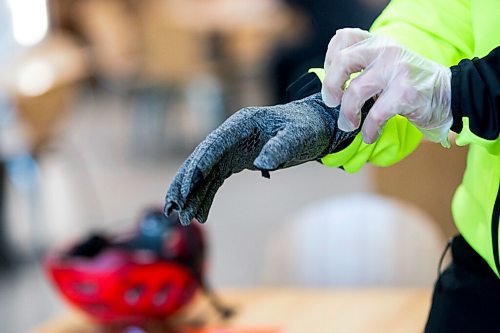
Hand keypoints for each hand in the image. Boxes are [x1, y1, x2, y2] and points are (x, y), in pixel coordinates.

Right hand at [164, 93, 371, 224]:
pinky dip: (206, 196)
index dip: (198, 166)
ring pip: (204, 173)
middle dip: (185, 184)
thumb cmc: (307, 129)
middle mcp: (230, 135)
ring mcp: (231, 148)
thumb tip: (262, 165)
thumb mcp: (298, 138)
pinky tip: (200, 214)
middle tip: (173, 208)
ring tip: (182, 218)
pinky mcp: (235, 161)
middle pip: (201, 160)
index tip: (185, 188)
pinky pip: (215, 180)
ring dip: (192, 194)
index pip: (213, 145)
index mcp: (241, 124)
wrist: (314, 128)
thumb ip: (280, 148)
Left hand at [321, 28, 452, 146]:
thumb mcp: (387, 65)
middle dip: (331, 87)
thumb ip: (364, 66)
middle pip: (343, 62)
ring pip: (356, 91)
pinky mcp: (406, 92)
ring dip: (348, 114)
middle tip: (333, 103)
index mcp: (378, 42)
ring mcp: (397, 69)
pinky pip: (376, 114)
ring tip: (350, 125)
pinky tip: (370, 134)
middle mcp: (386, 51)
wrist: (451, 94)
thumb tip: (332, 88)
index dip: (330, 60)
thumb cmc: (411, 84)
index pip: (343, 39)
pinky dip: (368, 129)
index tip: (334, 80)